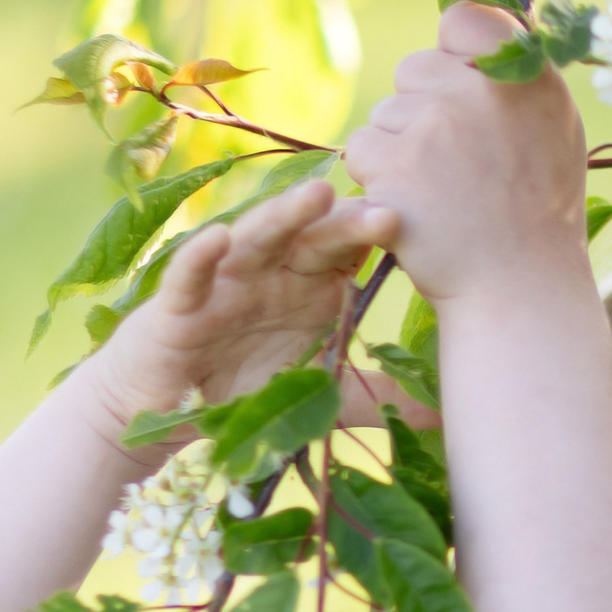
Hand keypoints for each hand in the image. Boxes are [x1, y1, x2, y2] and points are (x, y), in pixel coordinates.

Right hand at [79, 179, 417, 459]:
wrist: (165, 414)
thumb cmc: (245, 389)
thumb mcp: (322, 398)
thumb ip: (378, 399)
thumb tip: (445, 416)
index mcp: (311, 287)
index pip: (351, 251)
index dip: (380, 239)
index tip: (426, 232)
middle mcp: (273, 274)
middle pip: (315, 238)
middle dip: (350, 223)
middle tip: (391, 213)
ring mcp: (225, 283)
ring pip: (257, 239)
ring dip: (285, 216)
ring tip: (319, 195)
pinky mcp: (177, 306)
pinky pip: (189, 276)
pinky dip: (201, 257)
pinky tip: (220, 237)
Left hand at [342, 1, 590, 306]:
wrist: (519, 292)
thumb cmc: (536, 218)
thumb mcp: (553, 134)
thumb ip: (517, 81)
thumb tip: (469, 28)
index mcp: (528, 79)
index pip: (466, 19)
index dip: (454, 53)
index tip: (462, 87)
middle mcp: (482, 91)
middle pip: (415, 70)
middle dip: (422, 110)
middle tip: (458, 167)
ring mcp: (435, 125)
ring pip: (385, 114)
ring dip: (399, 151)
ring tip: (444, 196)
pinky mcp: (395, 164)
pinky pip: (360, 150)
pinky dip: (377, 181)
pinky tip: (415, 211)